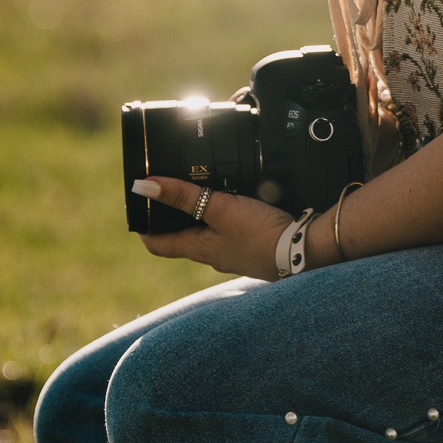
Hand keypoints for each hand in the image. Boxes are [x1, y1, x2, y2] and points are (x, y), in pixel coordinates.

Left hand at [130, 176, 291, 280]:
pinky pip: (231, 231)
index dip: (144, 229)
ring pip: (208, 233)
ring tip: (199, 190)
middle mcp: (214, 255)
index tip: (138, 208)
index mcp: (199, 249)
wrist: (304, 250)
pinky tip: (235, 201)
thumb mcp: (219, 208)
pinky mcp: (253, 245)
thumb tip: (144, 187)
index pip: (158, 245)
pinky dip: (225, 216)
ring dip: (200, 214)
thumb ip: (182, 196)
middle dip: (172, 217)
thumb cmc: (261, 234)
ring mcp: (234, 252)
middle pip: (183, 237)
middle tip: (166, 192)